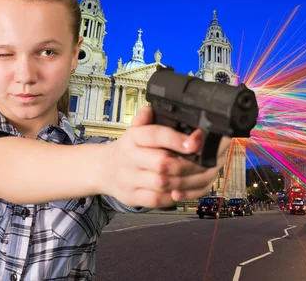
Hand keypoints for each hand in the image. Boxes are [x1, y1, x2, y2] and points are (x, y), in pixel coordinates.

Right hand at [104, 106, 230, 207]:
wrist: (104, 169)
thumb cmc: (130, 148)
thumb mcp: (137, 128)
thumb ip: (149, 117)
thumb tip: (161, 106)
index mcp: (133, 137)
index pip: (155, 135)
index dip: (177, 139)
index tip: (196, 142)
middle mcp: (129, 157)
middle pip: (161, 163)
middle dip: (185, 164)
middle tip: (201, 163)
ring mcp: (128, 179)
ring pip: (160, 183)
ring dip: (181, 181)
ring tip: (194, 176)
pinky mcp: (131, 197)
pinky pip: (156, 200)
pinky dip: (172, 197)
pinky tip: (180, 190)